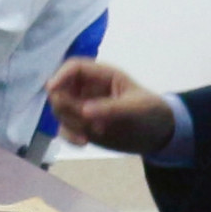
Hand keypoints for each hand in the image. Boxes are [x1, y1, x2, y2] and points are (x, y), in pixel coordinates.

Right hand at [46, 57, 176, 154]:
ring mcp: (82, 106)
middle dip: (66, 106)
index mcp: (102, 75)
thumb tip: (83, 111)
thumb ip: (110, 109)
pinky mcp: (81, 125)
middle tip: (84, 121)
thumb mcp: (135, 108)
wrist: (157, 134)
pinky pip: (64, 128)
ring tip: (93, 133)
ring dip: (70, 123)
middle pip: (61, 89)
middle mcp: (88, 88)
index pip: (74, 68)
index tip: (53, 89)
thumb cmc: (150, 112)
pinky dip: (69, 136)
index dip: (61, 75)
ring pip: (60, 110)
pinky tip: (84, 143)